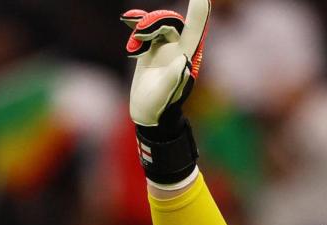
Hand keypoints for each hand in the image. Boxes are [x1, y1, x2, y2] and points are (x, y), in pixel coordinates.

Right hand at [122, 0, 209, 137]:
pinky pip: (145, 28)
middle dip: (154, 23)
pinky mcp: (151, 48)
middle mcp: (179, 47)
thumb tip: (184, 60)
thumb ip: (174, 78)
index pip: (196, 28)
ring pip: (156, 23)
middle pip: (171, 21)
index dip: (199, 10)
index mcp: (187, 56)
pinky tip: (127, 18)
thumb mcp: (165, 95)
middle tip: (139, 37)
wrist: (148, 113)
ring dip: (142, 28)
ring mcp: (165, 46)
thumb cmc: (159, 106)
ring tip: (133, 49)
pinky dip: (136, 22)